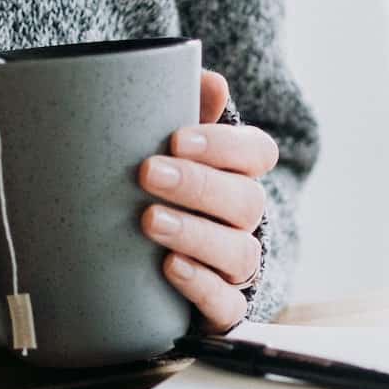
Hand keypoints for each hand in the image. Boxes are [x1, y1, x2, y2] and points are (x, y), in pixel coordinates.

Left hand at [139, 70, 278, 332]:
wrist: (131, 258)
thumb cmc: (153, 184)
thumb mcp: (164, 146)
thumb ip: (183, 109)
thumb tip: (210, 81)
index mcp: (239, 173)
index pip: (256, 153)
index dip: (223, 146)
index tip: (176, 137)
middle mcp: (244, 219)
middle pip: (245, 201)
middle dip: (198, 185)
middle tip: (147, 173)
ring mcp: (235, 265)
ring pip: (238, 252)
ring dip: (195, 233)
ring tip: (150, 221)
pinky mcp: (220, 307)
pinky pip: (227, 304)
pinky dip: (202, 286)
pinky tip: (170, 268)